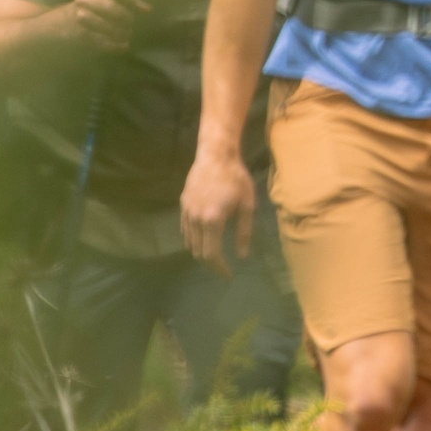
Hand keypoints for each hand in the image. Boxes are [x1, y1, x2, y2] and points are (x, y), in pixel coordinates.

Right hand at [64, 0, 141, 52]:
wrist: (71, 18)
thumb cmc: (100, 1)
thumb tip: (147, 10)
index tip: (143, 9)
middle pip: (108, 6)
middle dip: (124, 16)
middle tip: (131, 21)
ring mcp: (80, 16)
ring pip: (102, 25)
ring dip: (119, 31)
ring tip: (128, 33)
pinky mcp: (80, 33)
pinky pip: (98, 40)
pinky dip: (113, 45)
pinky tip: (124, 46)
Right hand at [179, 144, 255, 270]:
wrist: (216, 155)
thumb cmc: (237, 178)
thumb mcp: (247, 205)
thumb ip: (244, 232)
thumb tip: (243, 256)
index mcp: (212, 221)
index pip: (211, 254)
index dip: (220, 268)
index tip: (228, 275)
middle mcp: (195, 219)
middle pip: (198, 252)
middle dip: (211, 263)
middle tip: (223, 267)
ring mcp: (186, 212)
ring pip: (189, 242)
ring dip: (201, 252)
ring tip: (214, 255)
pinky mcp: (183, 205)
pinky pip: (185, 230)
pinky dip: (193, 239)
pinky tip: (204, 238)